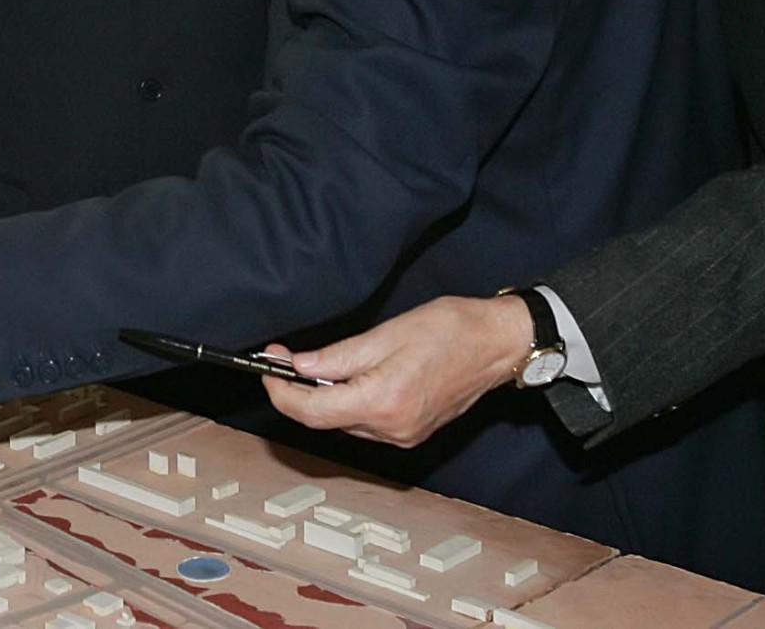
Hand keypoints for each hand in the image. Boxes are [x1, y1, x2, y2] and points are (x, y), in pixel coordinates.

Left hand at [259, 295, 531, 447]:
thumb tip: (299, 368)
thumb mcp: (387, 334)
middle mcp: (393, 429)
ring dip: (320, 398)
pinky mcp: (411, 432)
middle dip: (296, 392)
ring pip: (342, 423)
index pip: (313, 412)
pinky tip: (341, 380)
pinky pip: (364, 423)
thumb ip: (338, 358)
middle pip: (324, 421)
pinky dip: (345, 403)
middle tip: (280, 359)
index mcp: (384, 403)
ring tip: (307, 366)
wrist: (497, 344)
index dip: (281, 393)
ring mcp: (403, 436)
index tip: (267, 369)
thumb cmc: (450, 330)